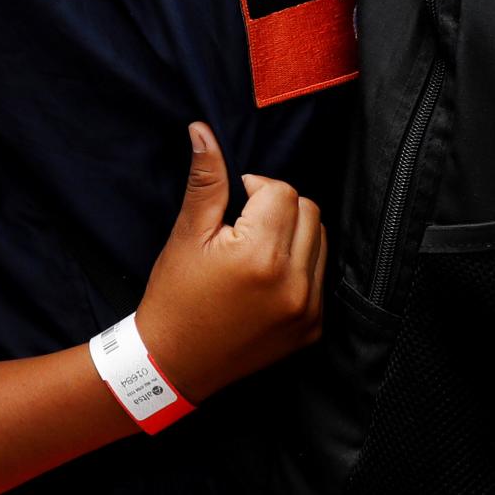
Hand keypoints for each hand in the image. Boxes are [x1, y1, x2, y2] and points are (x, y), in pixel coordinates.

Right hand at [133, 123, 325, 405]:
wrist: (174, 364)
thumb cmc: (175, 296)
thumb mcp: (186, 234)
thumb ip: (205, 181)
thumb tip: (202, 131)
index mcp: (260, 256)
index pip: (281, 191)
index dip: (254, 189)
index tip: (231, 207)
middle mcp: (293, 284)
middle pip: (309, 210)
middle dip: (278, 207)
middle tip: (243, 226)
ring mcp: (308, 310)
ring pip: (321, 239)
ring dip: (293, 234)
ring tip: (255, 250)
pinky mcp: (313, 328)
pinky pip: (321, 276)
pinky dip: (300, 266)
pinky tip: (265, 277)